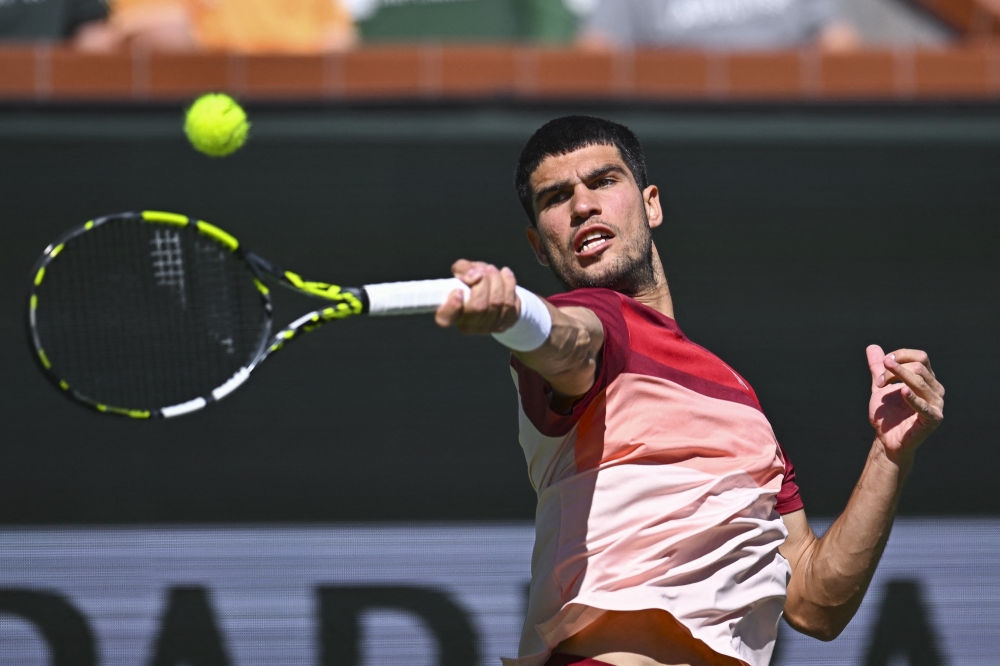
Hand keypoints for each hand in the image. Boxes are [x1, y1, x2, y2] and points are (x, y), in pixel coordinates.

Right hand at [434, 259, 519, 334]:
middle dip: (482, 283)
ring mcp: (488, 327)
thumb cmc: (472, 284)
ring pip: (496, 303)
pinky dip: (509, 283)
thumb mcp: (462, 272)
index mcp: (451, 314)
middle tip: (481, 272)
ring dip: (496, 280)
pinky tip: (505, 274)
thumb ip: (462, 269)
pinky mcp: (505, 323)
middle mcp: (468, 325)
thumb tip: (473, 274)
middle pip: (478, 306)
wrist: (493, 294)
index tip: (458, 291)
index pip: (445, 318)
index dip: (451, 307)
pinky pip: (510, 302)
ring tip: (491, 270)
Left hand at [866, 345, 944, 463]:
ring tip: (880, 384)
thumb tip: (872, 347)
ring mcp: (937, 404)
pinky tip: (902, 391)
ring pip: (921, 382)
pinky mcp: (934, 419)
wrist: (887, 438)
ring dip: (898, 378)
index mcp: (927, 379)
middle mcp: (935, 389)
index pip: (920, 357)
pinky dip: (913, 398)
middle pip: (919, 367)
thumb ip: (878, 368)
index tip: (882, 363)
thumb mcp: (880, 387)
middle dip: (894, 370)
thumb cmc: (888, 413)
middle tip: (877, 381)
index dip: (900, 356)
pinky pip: (925, 406)